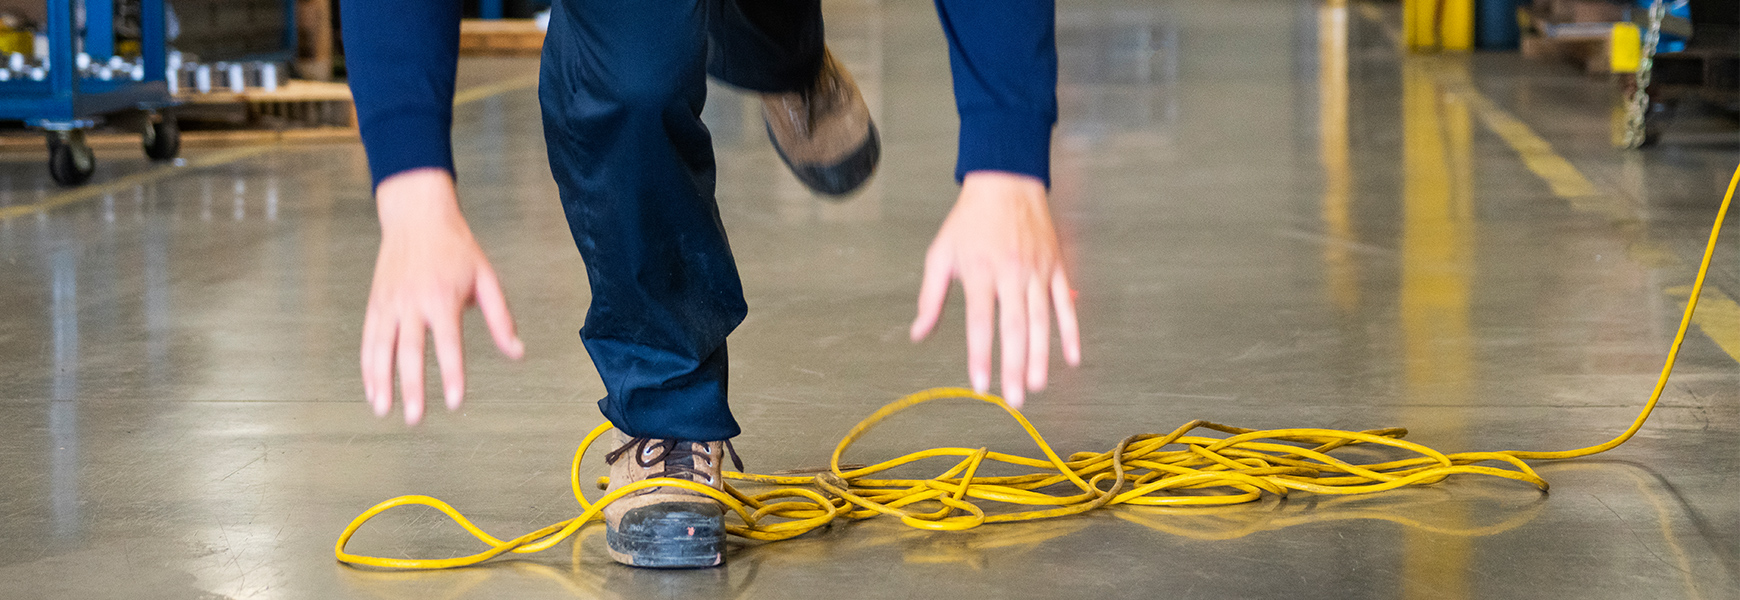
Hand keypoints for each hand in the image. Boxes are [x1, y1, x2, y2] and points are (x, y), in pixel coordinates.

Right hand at [361, 169, 523, 424]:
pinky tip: (372, 389)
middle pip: (409, 352)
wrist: (416, 217)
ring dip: (381, 382)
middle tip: (415, 418)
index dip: (452, 374)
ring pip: (380, 349)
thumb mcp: (486, 277)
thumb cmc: (456, 248)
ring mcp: (389, 304)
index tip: (455, 402)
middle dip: (411, 388)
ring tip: (384, 412)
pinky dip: (367, 367)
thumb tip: (517, 353)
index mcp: (442, 298)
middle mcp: (412, 303)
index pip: (448, 344)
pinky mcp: (375, 304)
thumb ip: (500, 318)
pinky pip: (368, 340)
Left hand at [911, 171, 1081, 407]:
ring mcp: (1037, 270)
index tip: (981, 386)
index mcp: (979, 271)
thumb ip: (931, 297)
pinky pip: (1065, 304)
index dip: (981, 356)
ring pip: (1043, 321)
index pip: (980, 322)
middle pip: (1016, 327)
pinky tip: (1072, 358)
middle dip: (1015, 366)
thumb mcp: (941, 254)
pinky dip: (1071, 332)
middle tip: (1016, 400)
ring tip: (1037, 385)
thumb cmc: (969, 221)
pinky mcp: (1056, 266)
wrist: (1007, 182)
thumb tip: (918, 334)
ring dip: (1042, 356)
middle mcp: (1010, 272)